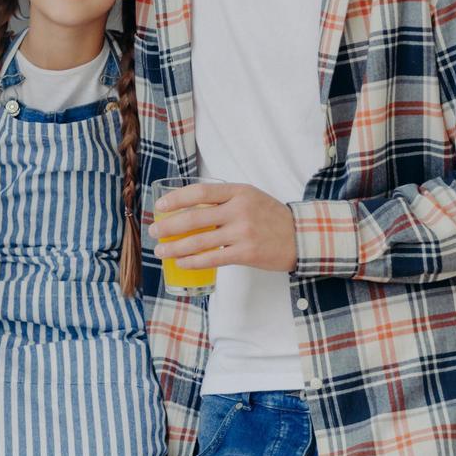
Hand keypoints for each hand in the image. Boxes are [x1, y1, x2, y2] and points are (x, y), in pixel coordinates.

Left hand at [149, 183, 297, 271]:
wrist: (301, 236)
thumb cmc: (270, 216)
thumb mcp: (249, 197)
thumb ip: (223, 199)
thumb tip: (188, 206)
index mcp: (238, 192)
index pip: (200, 192)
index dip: (176, 199)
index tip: (160, 206)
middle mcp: (239, 210)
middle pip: (194, 218)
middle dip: (169, 226)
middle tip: (155, 231)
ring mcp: (243, 232)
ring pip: (199, 241)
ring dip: (175, 247)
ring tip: (161, 251)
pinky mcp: (246, 253)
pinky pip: (212, 258)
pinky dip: (193, 262)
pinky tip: (182, 263)